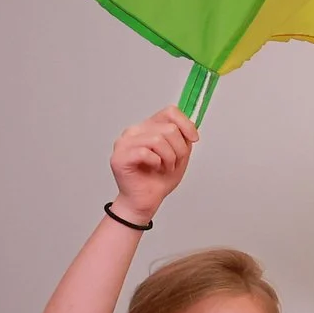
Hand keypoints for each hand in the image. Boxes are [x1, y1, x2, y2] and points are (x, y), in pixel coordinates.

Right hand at [109, 106, 197, 223]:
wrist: (145, 201)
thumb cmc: (159, 179)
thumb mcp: (180, 155)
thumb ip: (184, 138)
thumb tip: (193, 126)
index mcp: (148, 127)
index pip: (170, 111)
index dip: (186, 124)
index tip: (194, 139)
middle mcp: (134, 131)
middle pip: (169, 128)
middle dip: (179, 150)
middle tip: (173, 163)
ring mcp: (124, 143)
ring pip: (158, 139)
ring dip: (169, 158)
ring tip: (164, 168)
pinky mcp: (119, 157)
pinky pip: (145, 152)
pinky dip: (156, 163)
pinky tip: (153, 169)